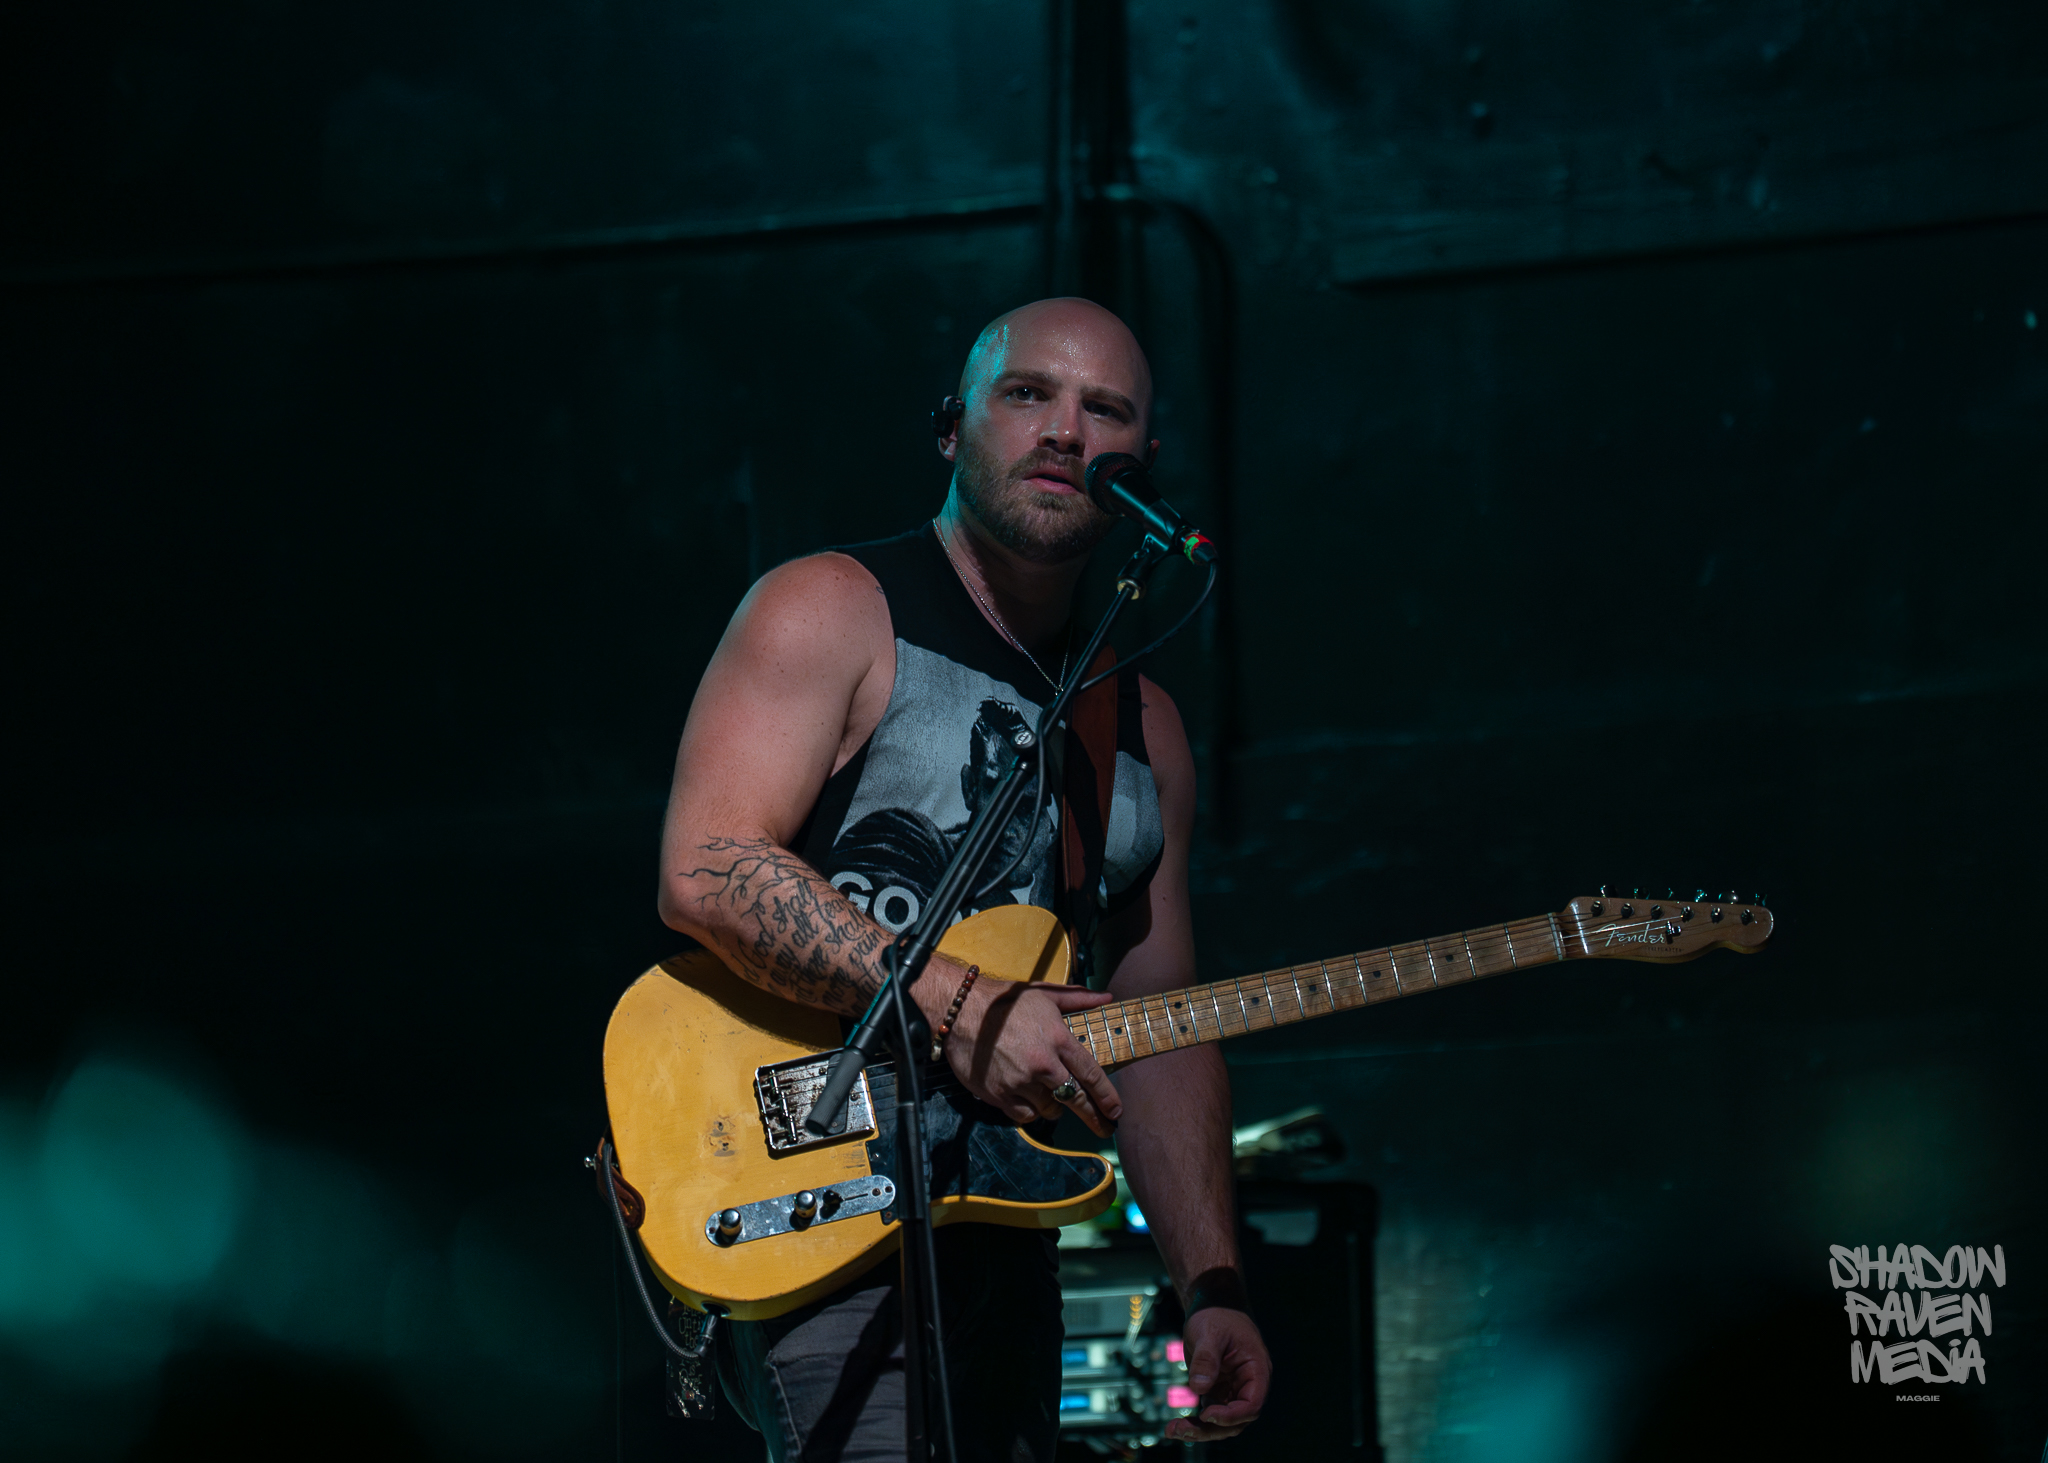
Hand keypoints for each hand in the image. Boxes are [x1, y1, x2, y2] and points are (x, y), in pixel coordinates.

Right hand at [940, 975, 1121, 1136]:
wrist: (962, 1010)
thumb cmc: (1005, 1000)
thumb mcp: (1044, 993)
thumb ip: (1078, 999)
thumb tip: (1107, 997)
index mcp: (1059, 1039)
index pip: (1092, 1074)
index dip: (1107, 1096)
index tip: (1116, 1111)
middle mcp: (1043, 1064)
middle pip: (1076, 1099)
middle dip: (1094, 1117)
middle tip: (1105, 1129)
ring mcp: (1021, 1082)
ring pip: (1050, 1109)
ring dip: (1056, 1107)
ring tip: (1052, 1097)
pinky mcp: (1000, 1094)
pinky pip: (1024, 1116)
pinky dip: (1030, 1112)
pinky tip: (1029, 1101)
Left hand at [1166, 1307, 1268, 1441]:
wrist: (1211, 1305)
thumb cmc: (1216, 1314)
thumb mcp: (1209, 1333)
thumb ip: (1206, 1359)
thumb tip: (1198, 1388)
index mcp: (1256, 1370)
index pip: (1251, 1404)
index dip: (1231, 1415)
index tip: (1207, 1413)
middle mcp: (1248, 1385)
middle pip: (1237, 1420)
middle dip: (1210, 1429)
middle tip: (1182, 1430)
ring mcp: (1233, 1390)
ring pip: (1222, 1422)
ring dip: (1200, 1430)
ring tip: (1172, 1430)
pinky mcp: (1218, 1391)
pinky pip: (1210, 1414)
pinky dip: (1194, 1422)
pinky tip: (1174, 1426)